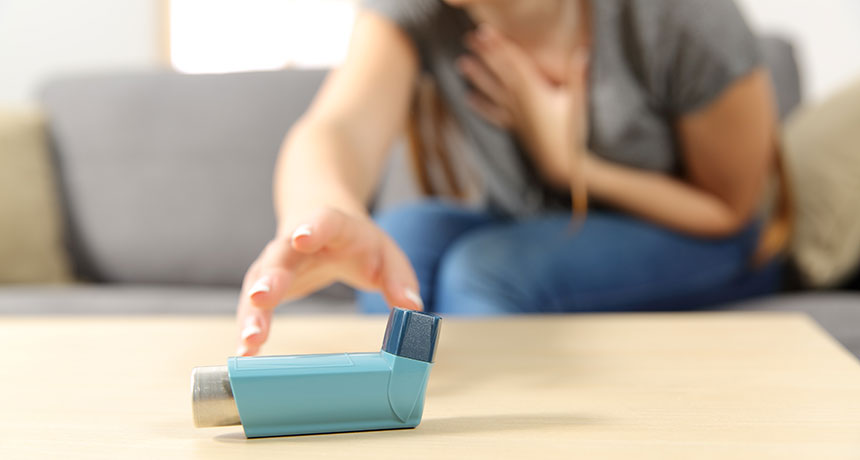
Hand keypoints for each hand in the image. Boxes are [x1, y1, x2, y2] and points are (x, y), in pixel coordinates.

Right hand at [235, 207, 422, 355]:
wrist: (317, 223)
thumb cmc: (357, 242)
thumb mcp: (386, 253)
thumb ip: (399, 278)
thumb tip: (412, 307)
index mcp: (331, 227)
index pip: (321, 221)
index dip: (312, 228)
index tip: (301, 239)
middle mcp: (294, 243)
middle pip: (279, 257)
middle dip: (270, 277)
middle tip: (262, 297)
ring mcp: (274, 264)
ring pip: (257, 284)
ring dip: (252, 312)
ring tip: (250, 340)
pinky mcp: (264, 286)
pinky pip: (253, 306)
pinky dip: (249, 328)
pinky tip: (245, 353)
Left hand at [458, 24, 589, 186]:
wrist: (565, 165)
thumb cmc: (574, 133)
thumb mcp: (580, 102)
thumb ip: (578, 76)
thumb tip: (582, 52)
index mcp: (534, 91)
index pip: (513, 62)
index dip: (499, 45)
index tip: (485, 33)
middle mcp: (519, 102)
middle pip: (499, 72)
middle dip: (484, 54)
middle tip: (468, 39)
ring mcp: (515, 116)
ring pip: (492, 91)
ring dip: (477, 76)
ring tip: (462, 63)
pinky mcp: (516, 128)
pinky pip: (494, 114)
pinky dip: (481, 106)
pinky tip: (469, 99)